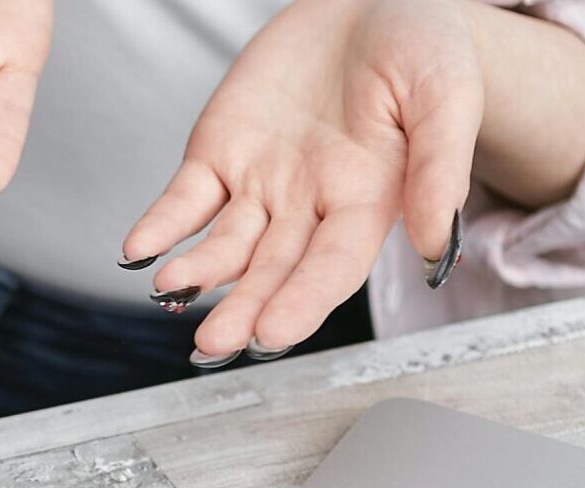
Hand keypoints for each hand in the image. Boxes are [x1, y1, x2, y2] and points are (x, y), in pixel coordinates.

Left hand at [121, 0, 481, 362]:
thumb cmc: (423, 47)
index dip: (303, 301)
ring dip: (198, 273)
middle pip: (272, 270)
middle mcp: (310, 206)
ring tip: (171, 289)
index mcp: (368, 202)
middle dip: (242, 308)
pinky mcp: (220, 154)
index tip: (273, 332)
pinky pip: (184, 200)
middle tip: (214, 342)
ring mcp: (261, 184)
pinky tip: (138, 251)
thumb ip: (439, 168)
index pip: (332, 267)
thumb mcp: (446, 96)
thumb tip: (433, 245)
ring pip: (225, 245)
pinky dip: (160, 226)